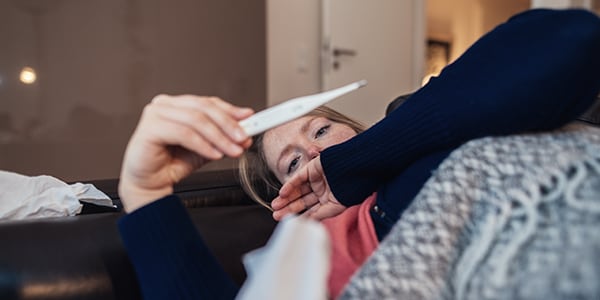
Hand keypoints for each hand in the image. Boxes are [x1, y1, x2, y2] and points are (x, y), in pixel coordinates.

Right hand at [119, 94, 252, 212]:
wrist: (150, 184)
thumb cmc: (172, 163)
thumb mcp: (206, 148)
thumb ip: (222, 138)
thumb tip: (245, 134)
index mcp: (177, 104)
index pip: (208, 102)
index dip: (230, 110)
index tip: (249, 119)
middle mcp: (164, 105)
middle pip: (203, 108)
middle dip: (228, 124)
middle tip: (243, 137)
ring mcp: (155, 114)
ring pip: (196, 120)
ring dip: (219, 137)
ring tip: (232, 150)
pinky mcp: (149, 129)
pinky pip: (184, 134)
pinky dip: (203, 145)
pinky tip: (214, 154)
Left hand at [271, 156, 345, 220]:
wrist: (355, 169)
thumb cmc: (349, 189)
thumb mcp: (334, 208)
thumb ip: (320, 215)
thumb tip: (307, 223)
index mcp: (329, 200)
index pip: (311, 210)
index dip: (299, 216)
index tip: (288, 222)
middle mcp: (322, 190)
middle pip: (302, 201)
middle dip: (289, 208)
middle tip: (277, 215)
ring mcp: (317, 179)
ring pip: (297, 190)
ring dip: (286, 198)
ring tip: (275, 206)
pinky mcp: (312, 168)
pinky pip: (298, 178)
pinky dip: (289, 186)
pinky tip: (282, 194)